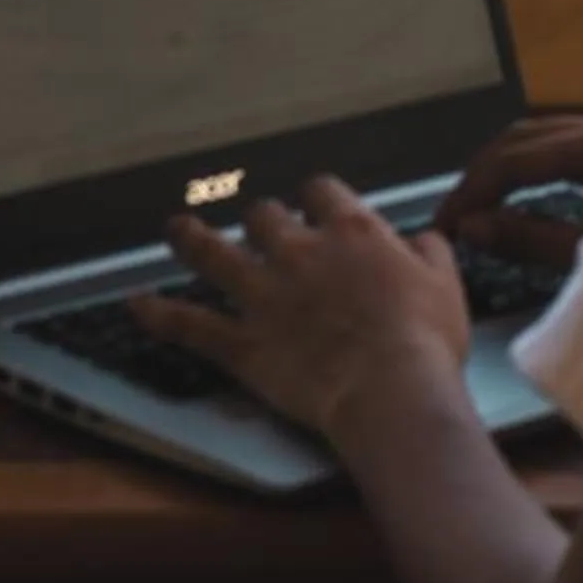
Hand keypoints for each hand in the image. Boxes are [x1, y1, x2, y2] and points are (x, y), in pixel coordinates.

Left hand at [134, 176, 468, 441]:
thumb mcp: (445, 283)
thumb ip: (429, 252)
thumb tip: (422, 239)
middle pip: (265, 217)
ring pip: (215, 255)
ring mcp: (264, 296)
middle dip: (261, 219)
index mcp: (351, 231)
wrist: (390, 390)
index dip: (315, 197)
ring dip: (192, 240)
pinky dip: (160, 314)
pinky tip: (136, 304)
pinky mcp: (242, 343)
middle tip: (259, 223)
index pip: (321, 192)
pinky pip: (190, 325)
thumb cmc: (425, 340)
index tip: (314, 204)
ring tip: (175, 229)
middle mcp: (299, 252)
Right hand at [434, 114, 582, 275]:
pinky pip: (567, 143)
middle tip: (452, 217)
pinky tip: (521, 193)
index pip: (514, 157)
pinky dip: (533, 164)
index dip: (471, 190)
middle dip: (482, 174)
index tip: (441, 226)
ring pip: (545, 135)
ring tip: (477, 207)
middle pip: (526, 137)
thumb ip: (534, 239)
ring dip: (505, 165)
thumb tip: (469, 226)